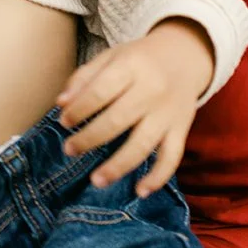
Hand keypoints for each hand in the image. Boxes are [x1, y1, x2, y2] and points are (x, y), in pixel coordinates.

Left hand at [56, 19, 214, 194]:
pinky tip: (140, 191)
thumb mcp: (113, 56)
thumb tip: (61, 103)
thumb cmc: (140, 59)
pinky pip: (172, 157)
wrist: (186, 55)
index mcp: (132, 65)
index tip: (63, 122)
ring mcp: (168, 111)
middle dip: (90, 138)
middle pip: (118, 119)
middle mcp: (152, 88)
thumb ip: (85, 77)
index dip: (80, 109)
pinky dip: (158, 177)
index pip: (102, 90)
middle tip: (69, 150)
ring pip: (143, 143)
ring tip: (96, 180)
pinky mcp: (181, 128)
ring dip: (118, 165)